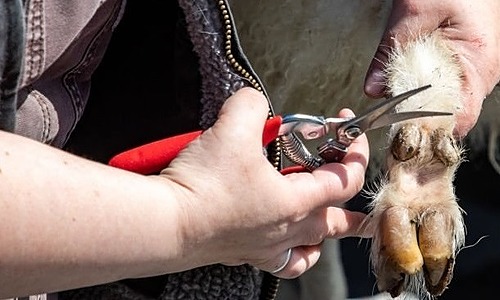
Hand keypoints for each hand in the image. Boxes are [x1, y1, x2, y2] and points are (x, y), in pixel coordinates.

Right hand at [160, 87, 369, 277]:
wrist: (166, 223)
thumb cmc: (202, 186)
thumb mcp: (231, 127)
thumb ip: (251, 105)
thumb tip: (253, 102)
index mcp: (295, 201)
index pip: (344, 179)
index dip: (355, 152)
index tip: (351, 133)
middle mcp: (286, 229)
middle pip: (337, 224)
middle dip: (355, 211)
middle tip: (368, 208)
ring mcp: (265, 247)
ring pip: (311, 250)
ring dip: (325, 238)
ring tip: (330, 229)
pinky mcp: (243, 253)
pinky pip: (281, 263)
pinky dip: (293, 256)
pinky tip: (289, 248)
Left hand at [364, 0, 499, 137]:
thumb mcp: (413, 14)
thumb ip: (390, 52)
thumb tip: (373, 89)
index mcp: (479, 63)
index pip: (459, 118)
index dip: (430, 130)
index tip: (402, 134)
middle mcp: (482, 72)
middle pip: (452, 115)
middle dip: (421, 122)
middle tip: (392, 125)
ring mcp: (474, 69)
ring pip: (446, 102)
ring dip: (420, 107)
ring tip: (395, 108)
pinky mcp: (463, 63)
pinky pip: (444, 87)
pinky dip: (422, 91)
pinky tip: (404, 89)